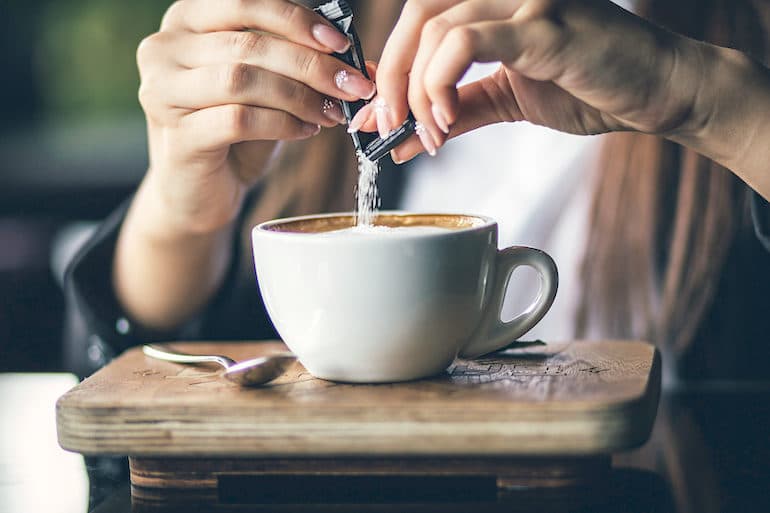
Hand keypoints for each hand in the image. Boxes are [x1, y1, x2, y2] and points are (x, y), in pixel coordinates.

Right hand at [136, 0, 375, 233]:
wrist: (197, 190)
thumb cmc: (232, 132)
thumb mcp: (266, 87)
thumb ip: (298, 63)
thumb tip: (360, 62)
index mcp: (186, 21)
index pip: (245, 3)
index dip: (296, 20)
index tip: (340, 44)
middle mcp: (164, 49)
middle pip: (249, 45)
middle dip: (311, 65)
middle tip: (352, 86)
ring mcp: (163, 93)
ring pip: (243, 79)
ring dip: (299, 95)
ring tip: (332, 113)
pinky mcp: (177, 137)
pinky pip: (239, 120)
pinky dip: (282, 123)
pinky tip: (306, 130)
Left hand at [368, 0, 703, 161]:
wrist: (657, 91)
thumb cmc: (588, 86)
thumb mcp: (504, 100)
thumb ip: (452, 113)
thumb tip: (398, 139)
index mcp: (490, 1)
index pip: (417, 17)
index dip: (386, 63)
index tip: (377, 112)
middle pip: (415, 15)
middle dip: (390, 77)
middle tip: (388, 125)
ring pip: (435, 29)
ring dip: (418, 91)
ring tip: (430, 133)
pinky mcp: (544, 24)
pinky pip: (467, 42)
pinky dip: (441, 84)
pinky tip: (446, 121)